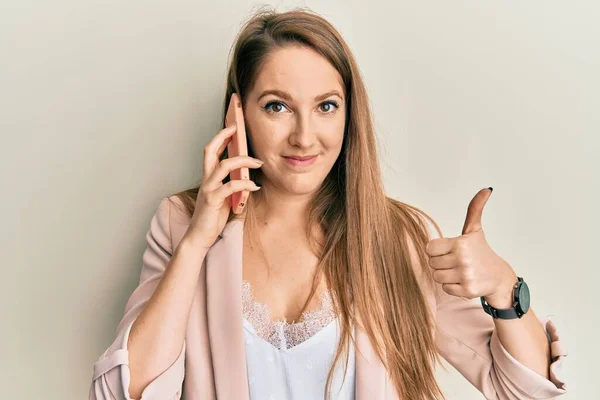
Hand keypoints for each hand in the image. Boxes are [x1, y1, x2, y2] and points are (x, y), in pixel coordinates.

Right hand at [185, 124, 262, 248]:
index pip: (210, 151)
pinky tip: (255, 186)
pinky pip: (230, 186)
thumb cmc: (212, 218)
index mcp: (208, 178)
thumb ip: (232, 186)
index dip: (220, 137)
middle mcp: (206, 180)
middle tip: (237, 129)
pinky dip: (245, 184)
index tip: (232, 127)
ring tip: (258, 162)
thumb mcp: (224, 198)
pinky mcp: (213, 200)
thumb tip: (246, 177)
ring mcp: (208, 189)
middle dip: (223, 137)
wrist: (199, 236)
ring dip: (242, 161)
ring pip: (223, 165)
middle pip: (210, 151)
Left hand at [425, 187, 517, 307]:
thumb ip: (474, 209)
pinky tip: (463, 280)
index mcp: (460, 243)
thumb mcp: (475, 230)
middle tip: (456, 261)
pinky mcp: (467, 290)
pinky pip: (445, 289)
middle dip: (441, 263)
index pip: (429, 248)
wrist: (499, 277)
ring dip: (446, 275)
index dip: (437, 250)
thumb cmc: (482, 252)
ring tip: (459, 270)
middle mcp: (462, 259)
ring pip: (437, 276)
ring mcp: (465, 275)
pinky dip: (452, 286)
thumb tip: (486, 188)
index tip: (449, 250)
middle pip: (432, 263)